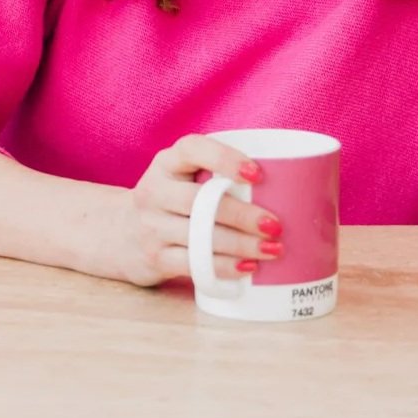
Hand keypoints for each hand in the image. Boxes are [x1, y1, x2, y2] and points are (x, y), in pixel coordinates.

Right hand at [101, 135, 284, 287]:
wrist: (122, 235)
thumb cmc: (173, 203)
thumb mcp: (183, 178)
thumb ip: (219, 176)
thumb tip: (295, 186)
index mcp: (166, 163)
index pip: (192, 148)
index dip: (225, 158)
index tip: (257, 173)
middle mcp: (154, 191)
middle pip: (199, 200)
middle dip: (242, 214)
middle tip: (275, 224)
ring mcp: (150, 226)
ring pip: (198, 235)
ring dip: (241, 245)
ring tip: (273, 249)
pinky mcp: (155, 257)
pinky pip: (192, 263)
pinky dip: (224, 267)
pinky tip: (247, 268)